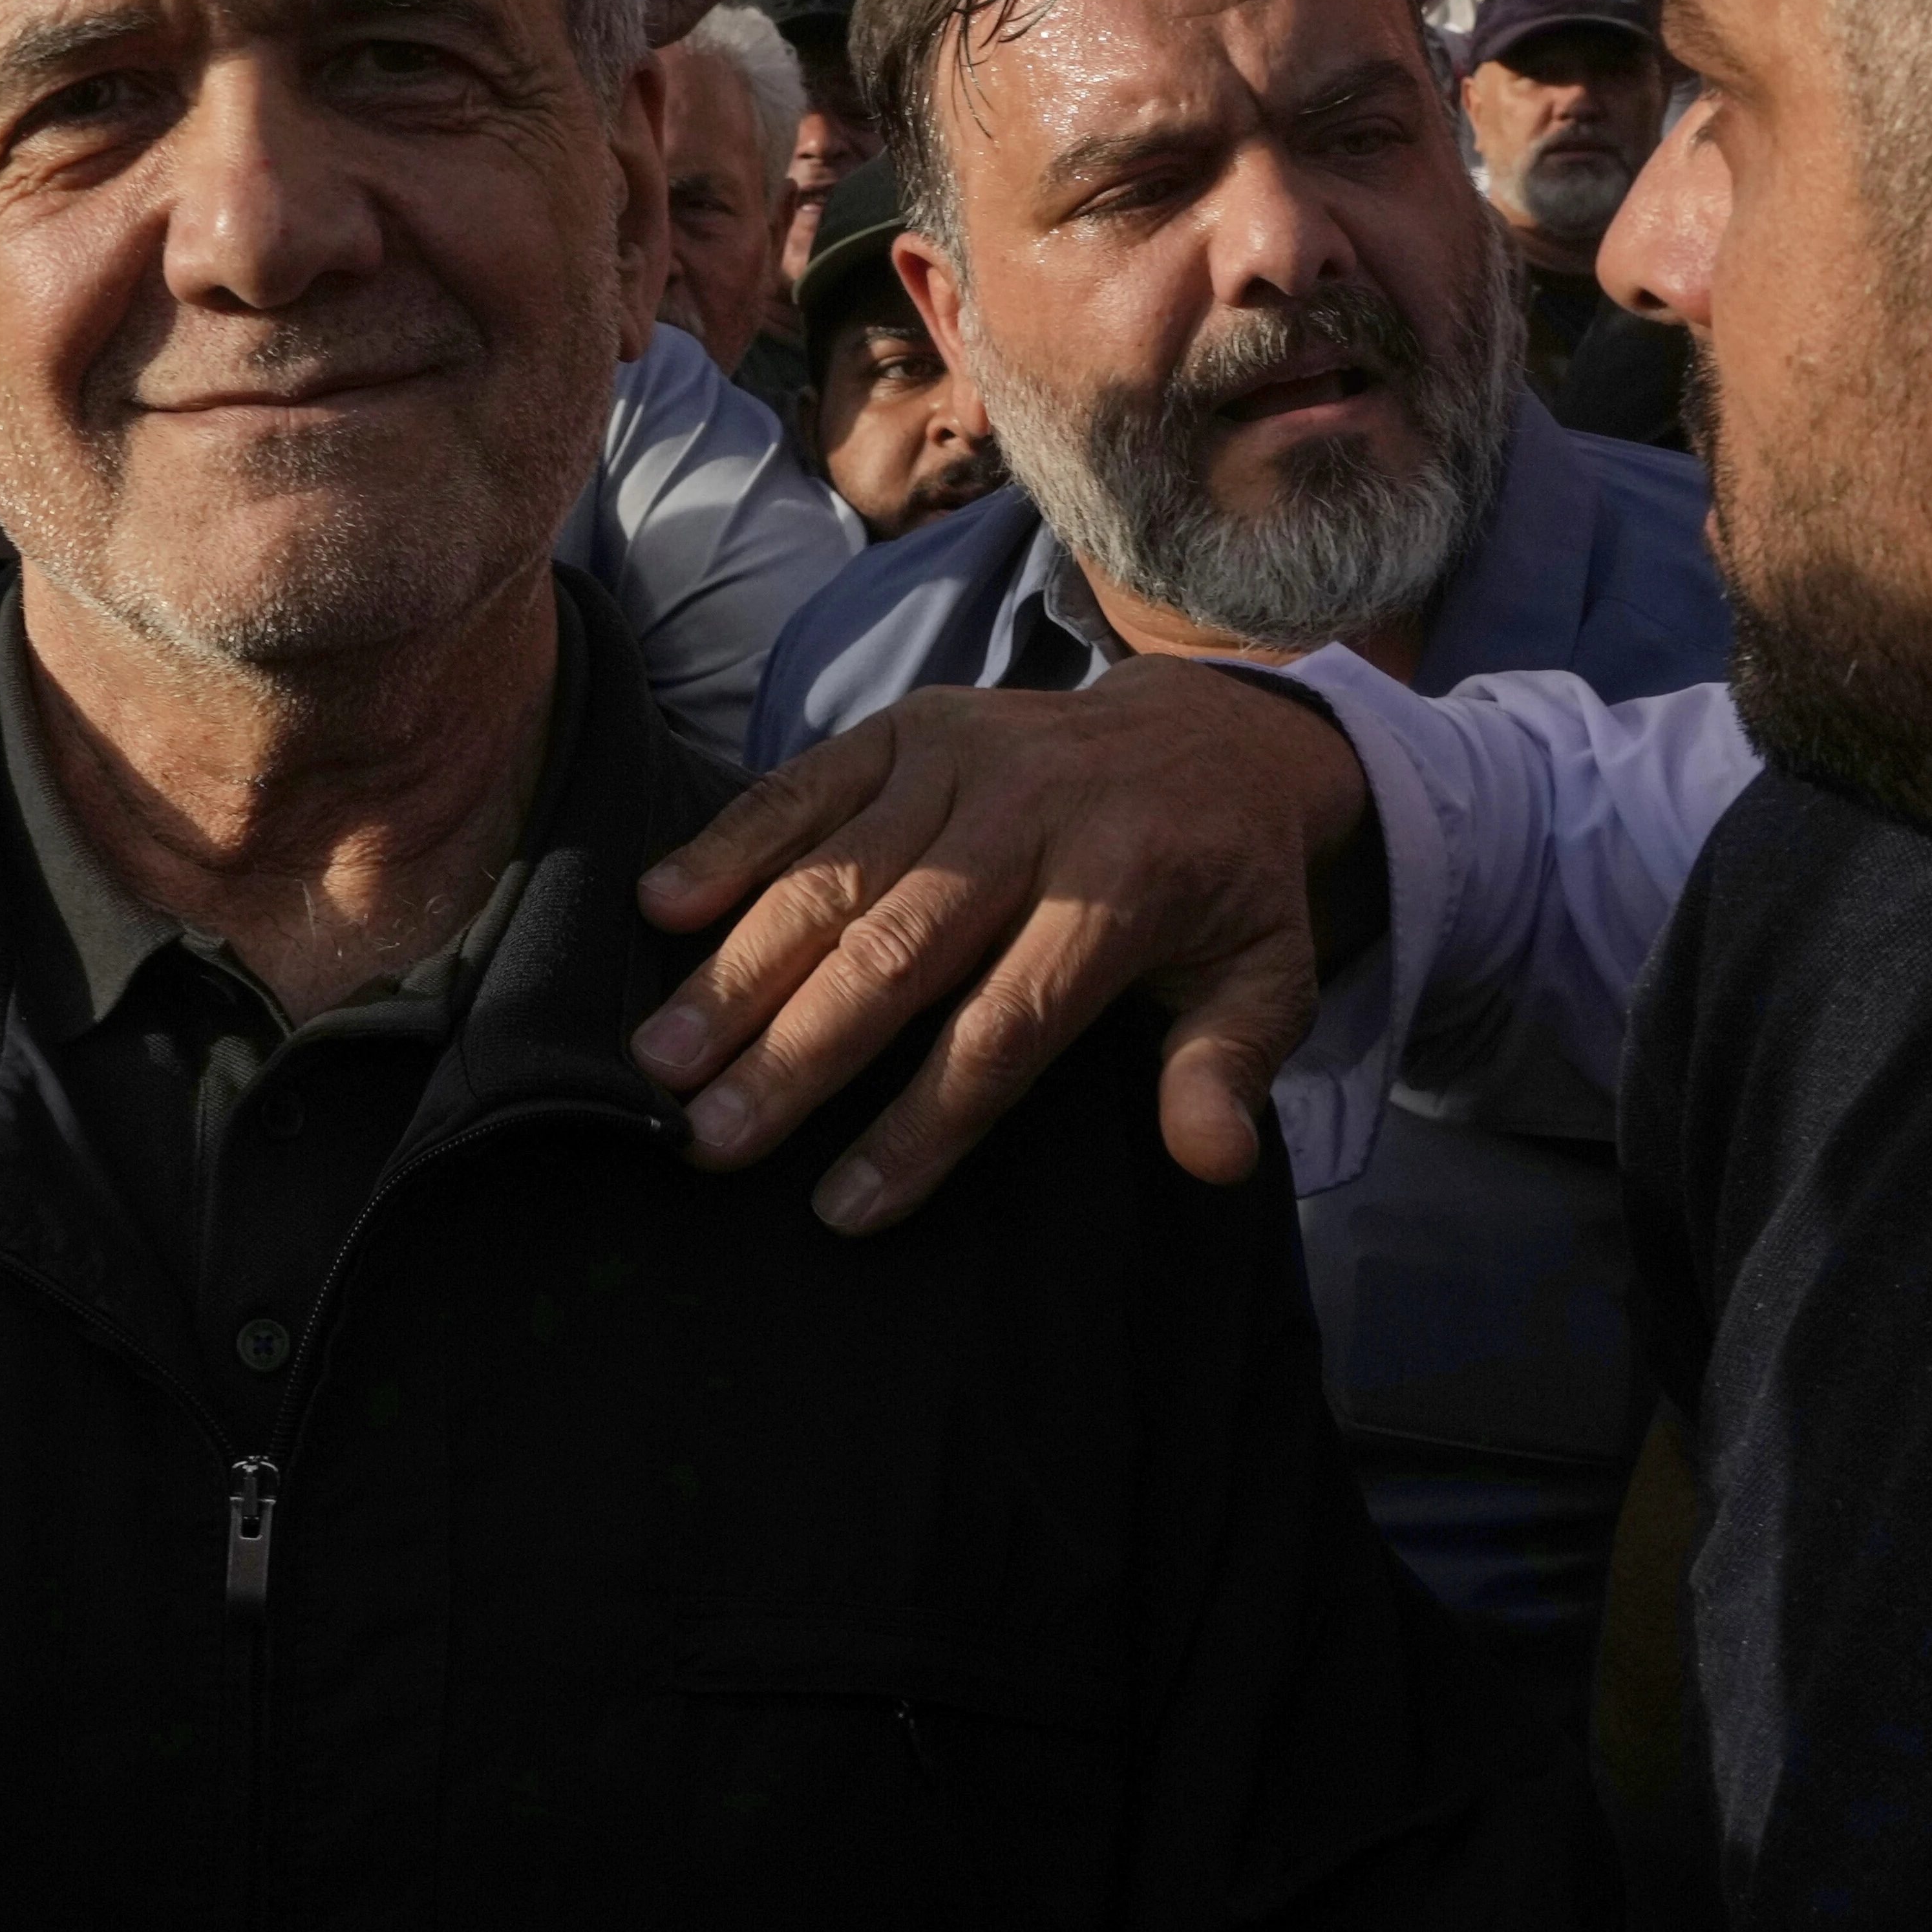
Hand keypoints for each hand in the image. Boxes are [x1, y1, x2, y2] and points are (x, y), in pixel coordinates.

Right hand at [621, 661, 1374, 1224]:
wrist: (1214, 728)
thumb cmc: (1225, 884)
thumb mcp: (1271, 976)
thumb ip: (1230, 1065)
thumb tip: (1213, 1162)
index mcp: (1126, 888)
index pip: (1005, 1026)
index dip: (922, 1123)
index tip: (846, 1206)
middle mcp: (1031, 817)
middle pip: (896, 953)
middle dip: (795, 1056)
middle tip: (707, 1141)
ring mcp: (960, 760)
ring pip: (833, 877)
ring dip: (738, 969)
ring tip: (661, 1058)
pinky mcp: (907, 725)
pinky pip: (806, 786)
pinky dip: (730, 842)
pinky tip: (660, 905)